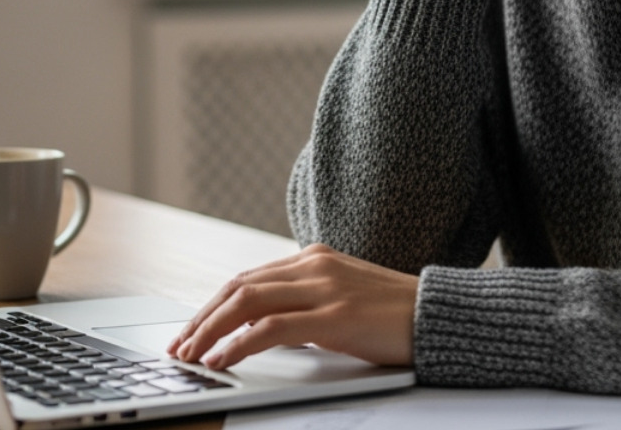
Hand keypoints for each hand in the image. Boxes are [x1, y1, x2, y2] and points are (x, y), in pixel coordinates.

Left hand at [166, 243, 417, 370]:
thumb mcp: (343, 301)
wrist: (442, 315)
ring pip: (246, 302)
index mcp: (314, 260)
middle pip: (238, 287)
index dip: (212, 306)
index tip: (191, 330)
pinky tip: (221, 360)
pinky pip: (271, 328)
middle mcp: (313, 266)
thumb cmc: (396, 315)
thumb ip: (306, 306)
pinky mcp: (335, 316)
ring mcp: (324, 288)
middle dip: (202, 318)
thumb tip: (262, 329)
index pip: (248, 279)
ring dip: (210, 330)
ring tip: (190, 354)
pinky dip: (239, 344)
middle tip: (179, 345)